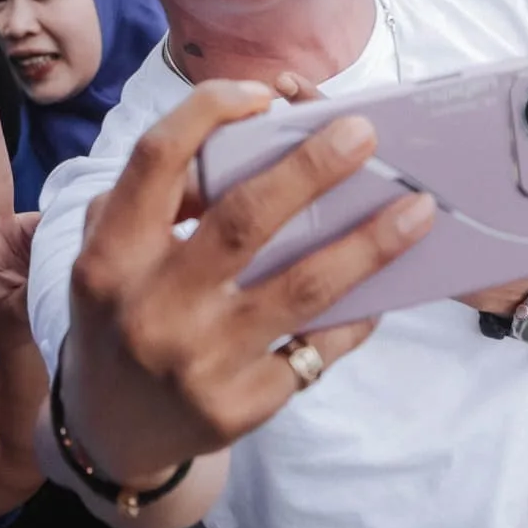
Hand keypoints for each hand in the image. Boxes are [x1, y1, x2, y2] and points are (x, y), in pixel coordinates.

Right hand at [53, 83, 429, 485]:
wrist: (112, 432)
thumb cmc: (120, 318)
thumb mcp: (108, 258)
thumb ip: (152, 200)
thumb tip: (241, 142)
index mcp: (110, 257)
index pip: (157, 159)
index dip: (208, 111)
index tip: (260, 95)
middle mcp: (153, 308)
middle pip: (245, 219)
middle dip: (313, 168)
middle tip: (364, 134)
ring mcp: (200, 362)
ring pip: (302, 287)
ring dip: (369, 243)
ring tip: (418, 207)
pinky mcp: (241, 406)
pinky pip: (317, 347)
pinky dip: (357, 313)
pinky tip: (389, 285)